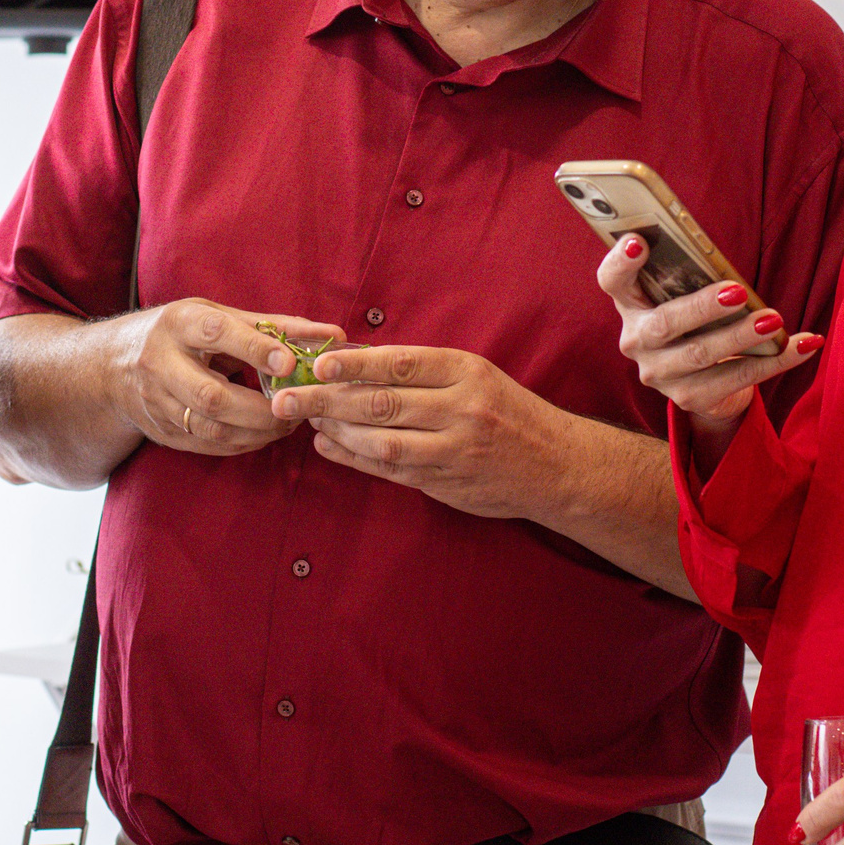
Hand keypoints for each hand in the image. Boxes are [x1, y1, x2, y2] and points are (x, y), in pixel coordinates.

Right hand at [112, 299, 345, 457]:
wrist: (111, 365)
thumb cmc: (182, 333)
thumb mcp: (219, 316)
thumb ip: (274, 327)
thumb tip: (332, 333)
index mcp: (179, 323)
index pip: (218, 334)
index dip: (256, 349)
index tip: (289, 363)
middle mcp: (160, 362)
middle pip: (211, 396)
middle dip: (260, 410)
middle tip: (296, 408)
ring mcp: (156, 401)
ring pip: (210, 428)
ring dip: (256, 432)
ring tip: (287, 423)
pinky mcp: (160, 432)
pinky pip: (207, 445)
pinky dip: (242, 443)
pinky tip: (263, 434)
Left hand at [273, 344, 580, 520]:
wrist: (557, 466)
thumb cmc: (508, 411)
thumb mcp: (475, 377)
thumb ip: (423, 372)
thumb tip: (356, 360)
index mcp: (467, 373)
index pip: (401, 363)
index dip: (354, 364)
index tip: (318, 364)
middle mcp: (461, 410)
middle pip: (381, 403)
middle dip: (326, 400)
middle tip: (286, 397)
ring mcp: (453, 451)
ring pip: (381, 441)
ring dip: (336, 432)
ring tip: (305, 421)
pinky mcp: (446, 483)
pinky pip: (391, 470)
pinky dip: (355, 459)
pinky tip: (329, 448)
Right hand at [594, 235, 818, 438]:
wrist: (705, 382)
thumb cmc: (697, 321)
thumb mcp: (686, 296)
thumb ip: (692, 278)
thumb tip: (726, 266)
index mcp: (631, 304)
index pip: (611, 280)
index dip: (620, 262)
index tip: (639, 241)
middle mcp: (637, 341)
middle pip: (664, 324)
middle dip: (702, 308)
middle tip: (738, 292)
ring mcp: (660, 374)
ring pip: (701, 355)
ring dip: (742, 337)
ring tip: (775, 321)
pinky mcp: (689, 399)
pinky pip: (736, 379)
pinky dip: (776, 361)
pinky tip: (804, 345)